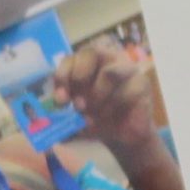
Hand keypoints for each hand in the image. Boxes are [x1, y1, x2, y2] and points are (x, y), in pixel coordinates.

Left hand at [54, 38, 160, 153]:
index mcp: (87, 65)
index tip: (60, 101)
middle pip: (92, 52)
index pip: (71, 58)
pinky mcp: (142, 84)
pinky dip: (113, 109)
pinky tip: (109, 119)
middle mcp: (108, 60)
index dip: (63, 76)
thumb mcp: (75, 119)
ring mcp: (127, 69)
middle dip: (80, 78)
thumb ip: (63, 115)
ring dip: (97, 96)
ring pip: (110, 72)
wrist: (123, 137)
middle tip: (78, 105)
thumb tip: (47, 116)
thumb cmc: (97, 120)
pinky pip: (125, 92)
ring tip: (94, 115)